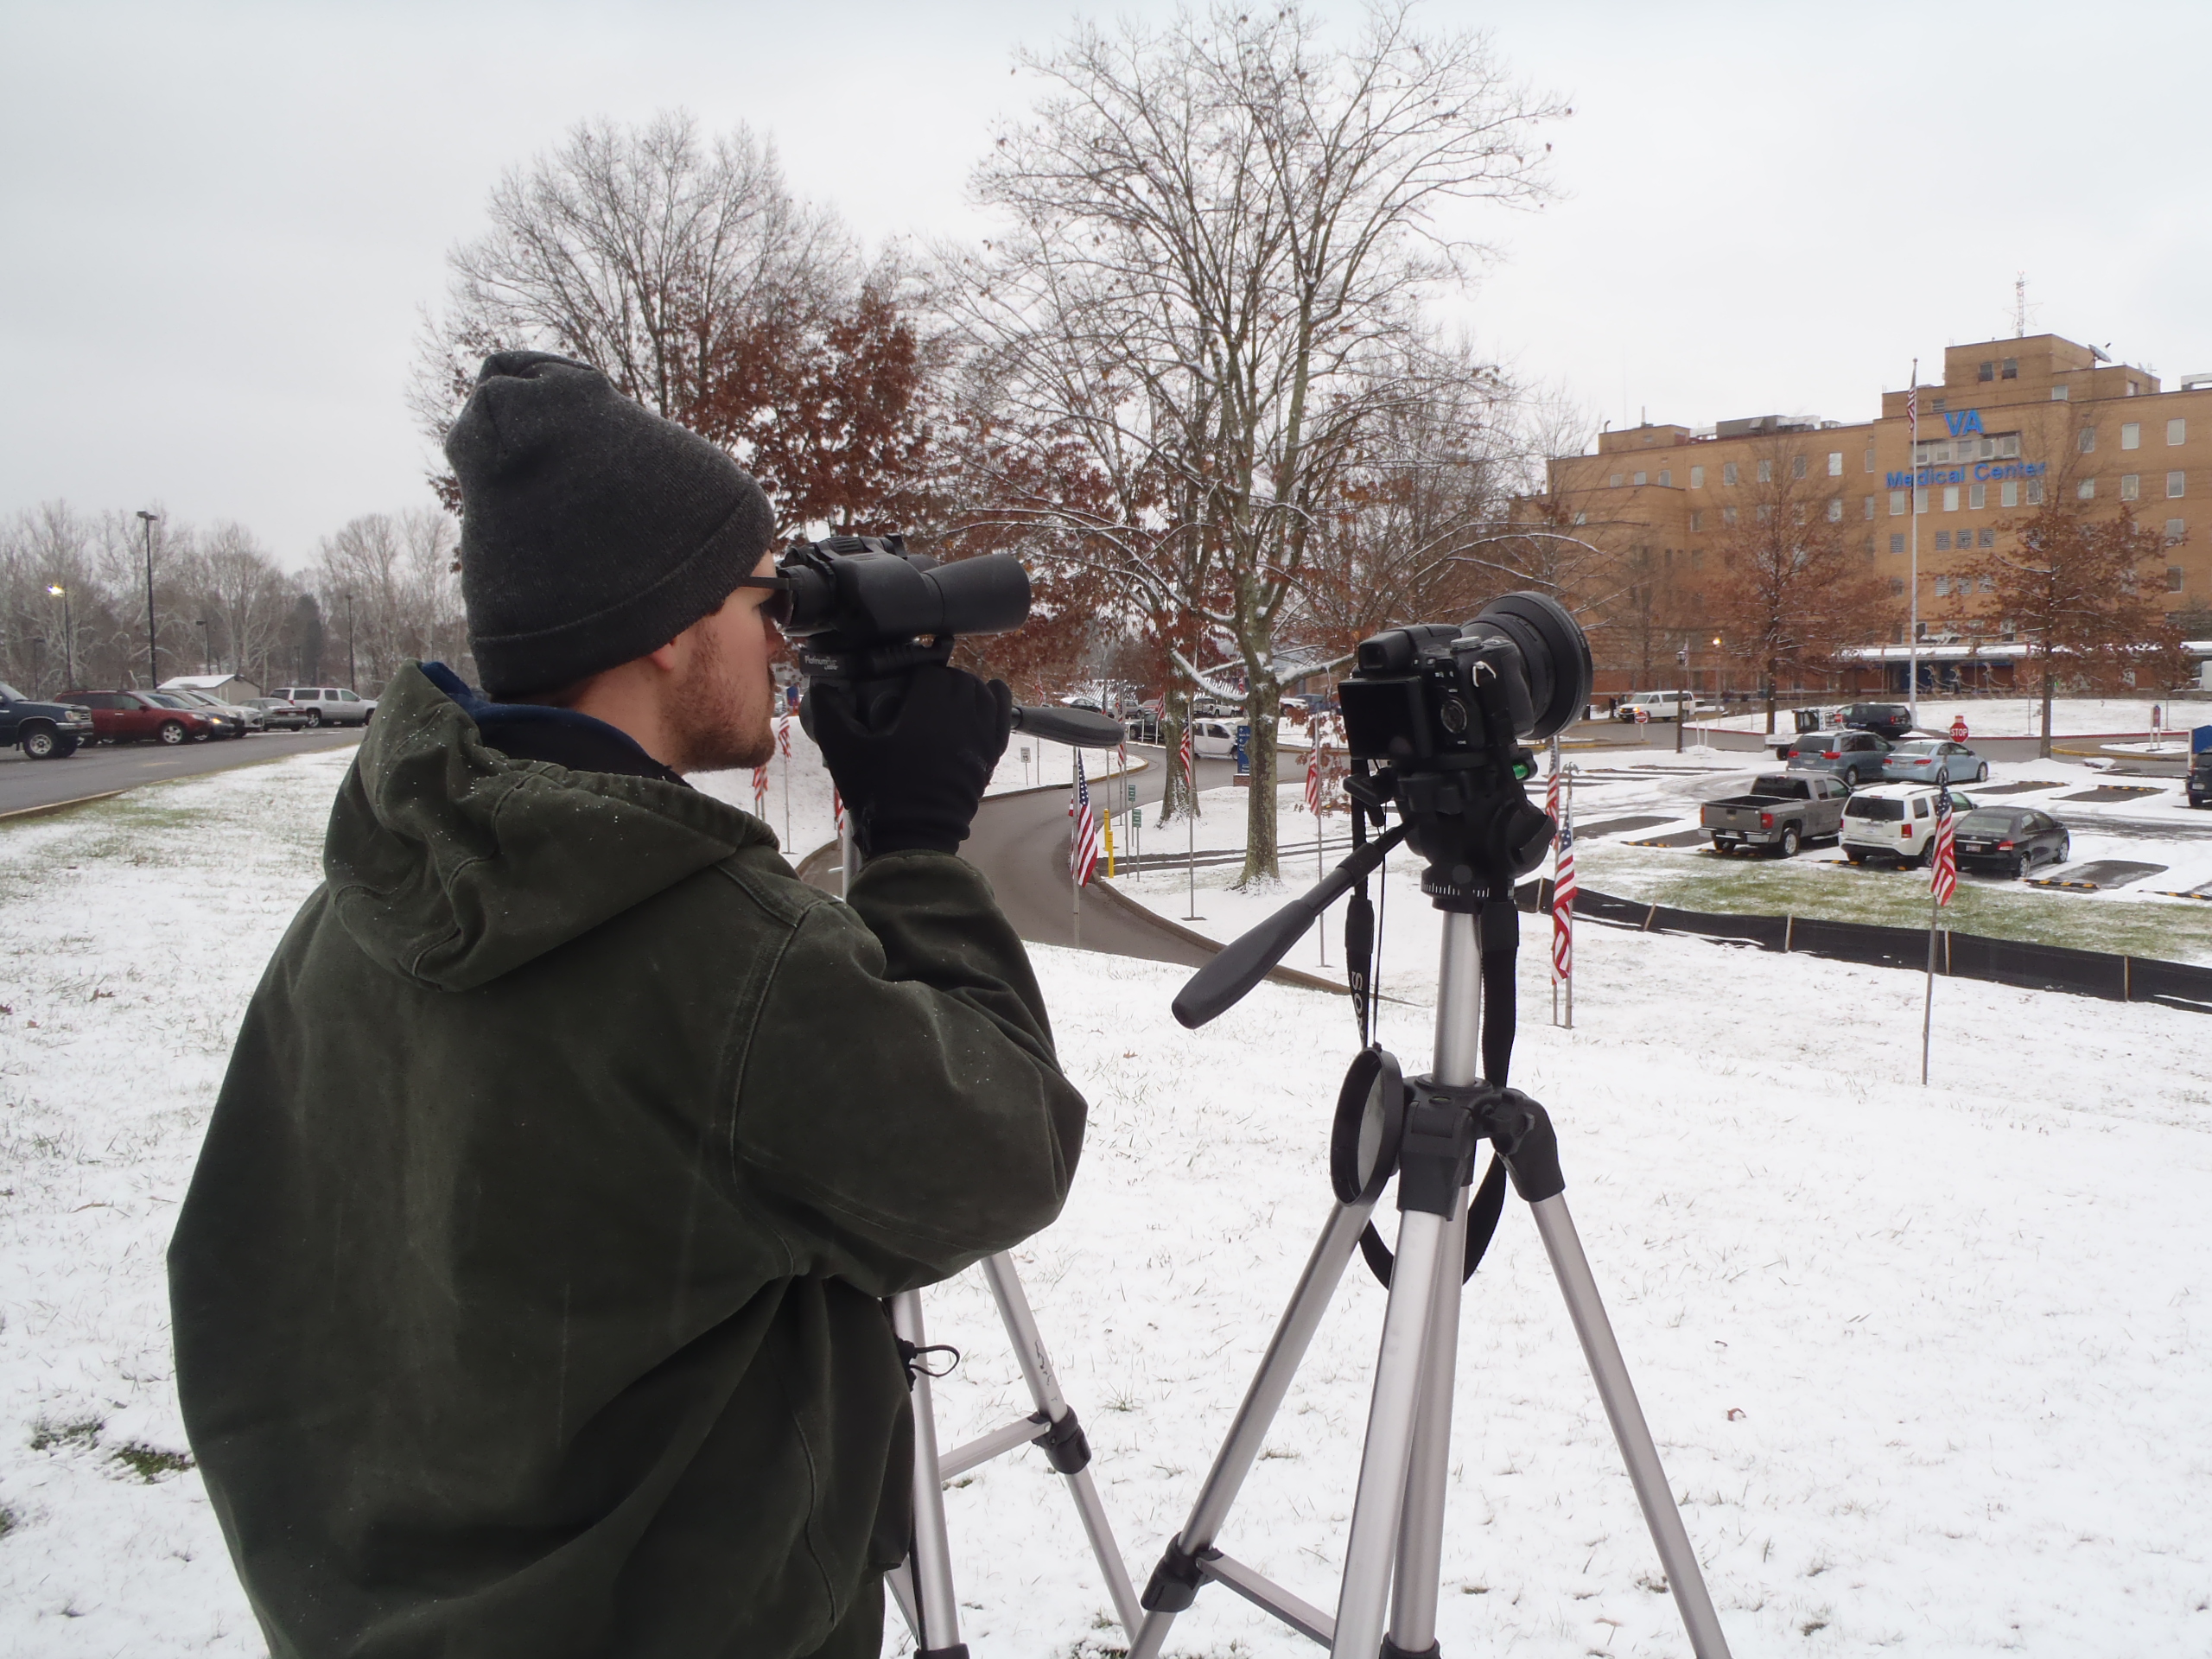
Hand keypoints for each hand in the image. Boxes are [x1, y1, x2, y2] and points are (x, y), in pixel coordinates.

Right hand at [805, 667, 1013, 855]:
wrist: (913, 838)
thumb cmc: (879, 794)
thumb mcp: (844, 751)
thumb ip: (830, 714)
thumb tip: (821, 687)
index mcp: (927, 712)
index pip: (932, 673)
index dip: (916, 674)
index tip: (902, 685)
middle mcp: (960, 719)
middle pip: (959, 681)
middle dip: (941, 679)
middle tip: (921, 692)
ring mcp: (980, 738)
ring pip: (983, 695)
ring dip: (967, 687)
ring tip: (949, 695)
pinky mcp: (989, 757)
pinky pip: (1002, 718)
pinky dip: (998, 701)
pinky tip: (993, 692)